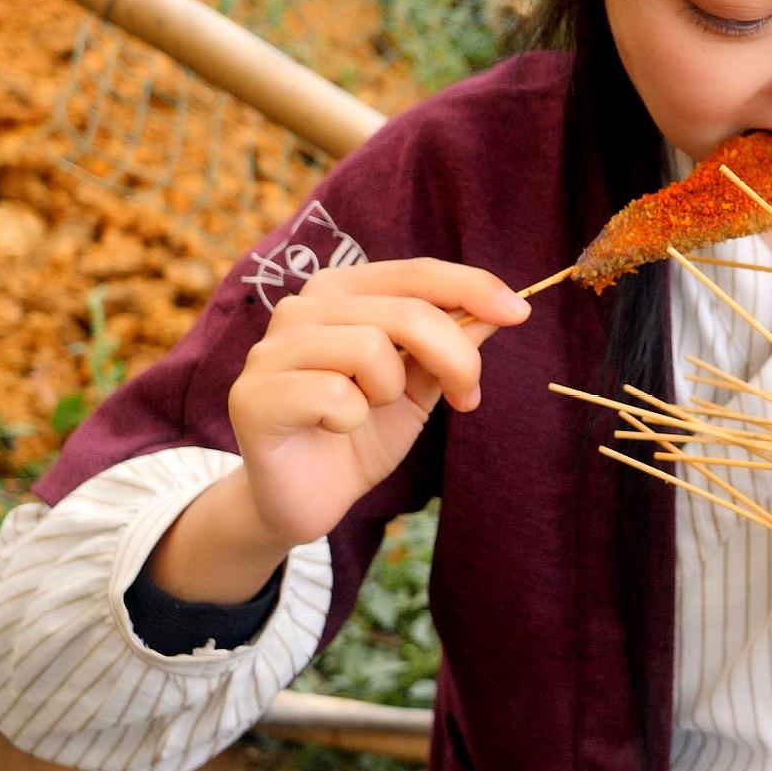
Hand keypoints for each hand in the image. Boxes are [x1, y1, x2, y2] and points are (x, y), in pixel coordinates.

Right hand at [227, 259, 531, 545]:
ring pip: (370, 347)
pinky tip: (335, 430)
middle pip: (405, 311)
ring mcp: (271, 349)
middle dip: (454, 357)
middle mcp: (301, 308)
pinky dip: (352, 420)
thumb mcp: (420, 385)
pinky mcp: (253, 395)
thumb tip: (501, 309)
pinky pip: (335, 395)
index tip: (519, 313)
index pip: (415, 272)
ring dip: (391, 392)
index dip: (471, 287)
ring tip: (373, 410)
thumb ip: (452, 344)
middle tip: (466, 397)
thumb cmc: (362, 433)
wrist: (308, 498)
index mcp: (342, 293)